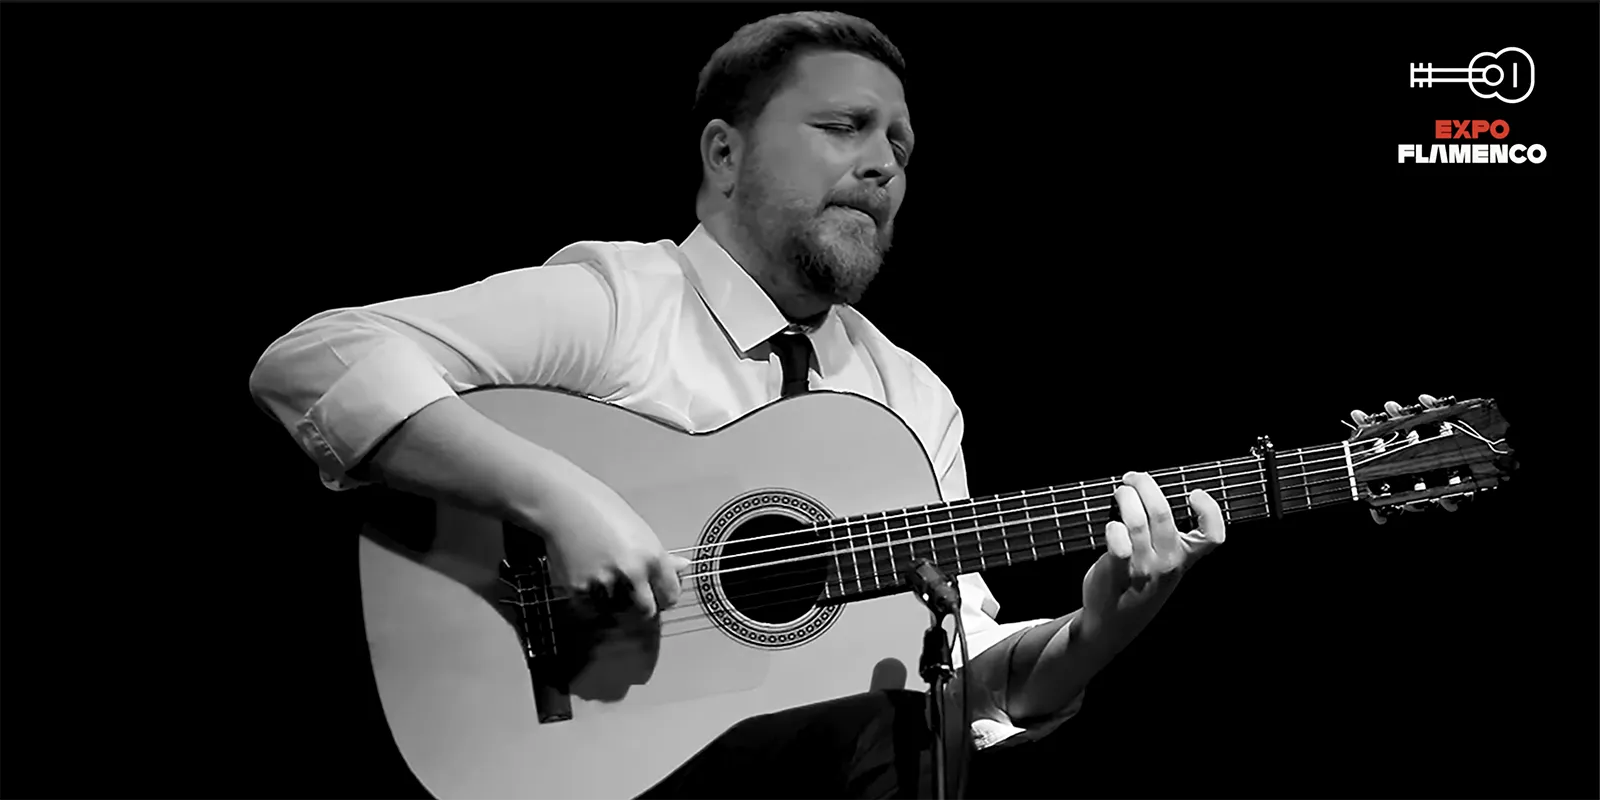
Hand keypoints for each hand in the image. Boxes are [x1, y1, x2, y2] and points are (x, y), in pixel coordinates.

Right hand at [532, 467, 689, 617]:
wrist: (562, 503)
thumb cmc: (602, 509)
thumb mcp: (639, 529)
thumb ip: (660, 556)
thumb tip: (684, 566)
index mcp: (652, 556)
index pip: (670, 595)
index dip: (664, 597)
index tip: (657, 594)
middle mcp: (632, 573)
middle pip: (646, 611)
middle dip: (641, 606)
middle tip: (632, 594)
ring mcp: (605, 584)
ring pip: (617, 611)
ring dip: (613, 602)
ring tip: (604, 576)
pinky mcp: (579, 590)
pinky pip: (590, 608)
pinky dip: (589, 599)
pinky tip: (587, 576)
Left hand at [1080, 471, 1224, 641]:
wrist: (1113, 623)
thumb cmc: (1138, 585)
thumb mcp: (1164, 563)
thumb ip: (1165, 535)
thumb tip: (1152, 492)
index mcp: (1184, 558)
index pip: (1212, 536)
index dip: (1210, 512)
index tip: (1195, 494)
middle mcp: (1168, 563)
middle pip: (1162, 514)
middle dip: (1145, 486)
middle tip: (1134, 477)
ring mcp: (1143, 570)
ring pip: (1137, 523)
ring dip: (1126, 499)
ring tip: (1120, 492)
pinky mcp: (1117, 573)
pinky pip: (1118, 544)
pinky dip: (1113, 528)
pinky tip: (1111, 523)